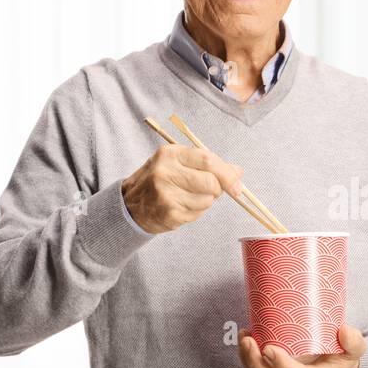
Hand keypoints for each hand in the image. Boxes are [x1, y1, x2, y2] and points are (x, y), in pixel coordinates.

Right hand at [120, 143, 243, 233]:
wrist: (130, 205)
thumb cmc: (159, 181)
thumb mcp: (178, 163)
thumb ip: (208, 164)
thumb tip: (238, 172)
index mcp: (170, 154)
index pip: (208, 160)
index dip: (227, 174)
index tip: (237, 185)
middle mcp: (166, 172)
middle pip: (211, 182)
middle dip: (217, 189)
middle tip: (210, 191)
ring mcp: (166, 194)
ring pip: (207, 200)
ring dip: (205, 202)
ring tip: (188, 198)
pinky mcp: (169, 213)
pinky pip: (198, 214)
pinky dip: (196, 212)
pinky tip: (182, 207)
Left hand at [238, 324, 365, 367]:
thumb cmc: (345, 359)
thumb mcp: (356, 349)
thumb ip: (353, 341)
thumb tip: (343, 331)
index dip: (281, 365)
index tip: (268, 347)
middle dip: (255, 362)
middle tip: (248, 340)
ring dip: (248, 361)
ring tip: (244, 337)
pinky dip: (248, 361)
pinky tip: (246, 342)